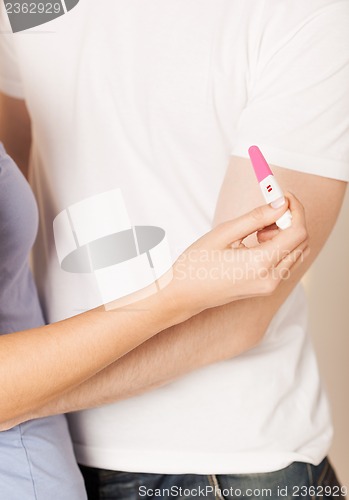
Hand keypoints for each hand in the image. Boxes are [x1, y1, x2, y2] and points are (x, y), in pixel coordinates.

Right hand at [172, 193, 308, 313]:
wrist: (183, 294)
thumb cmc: (196, 264)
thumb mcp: (224, 233)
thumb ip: (256, 217)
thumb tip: (281, 203)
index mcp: (260, 264)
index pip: (297, 232)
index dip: (295, 209)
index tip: (283, 196)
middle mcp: (271, 278)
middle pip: (301, 241)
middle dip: (290, 220)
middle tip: (267, 210)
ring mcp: (269, 286)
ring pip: (296, 252)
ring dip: (285, 234)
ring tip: (257, 229)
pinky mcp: (266, 288)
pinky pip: (286, 262)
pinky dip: (279, 247)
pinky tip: (257, 242)